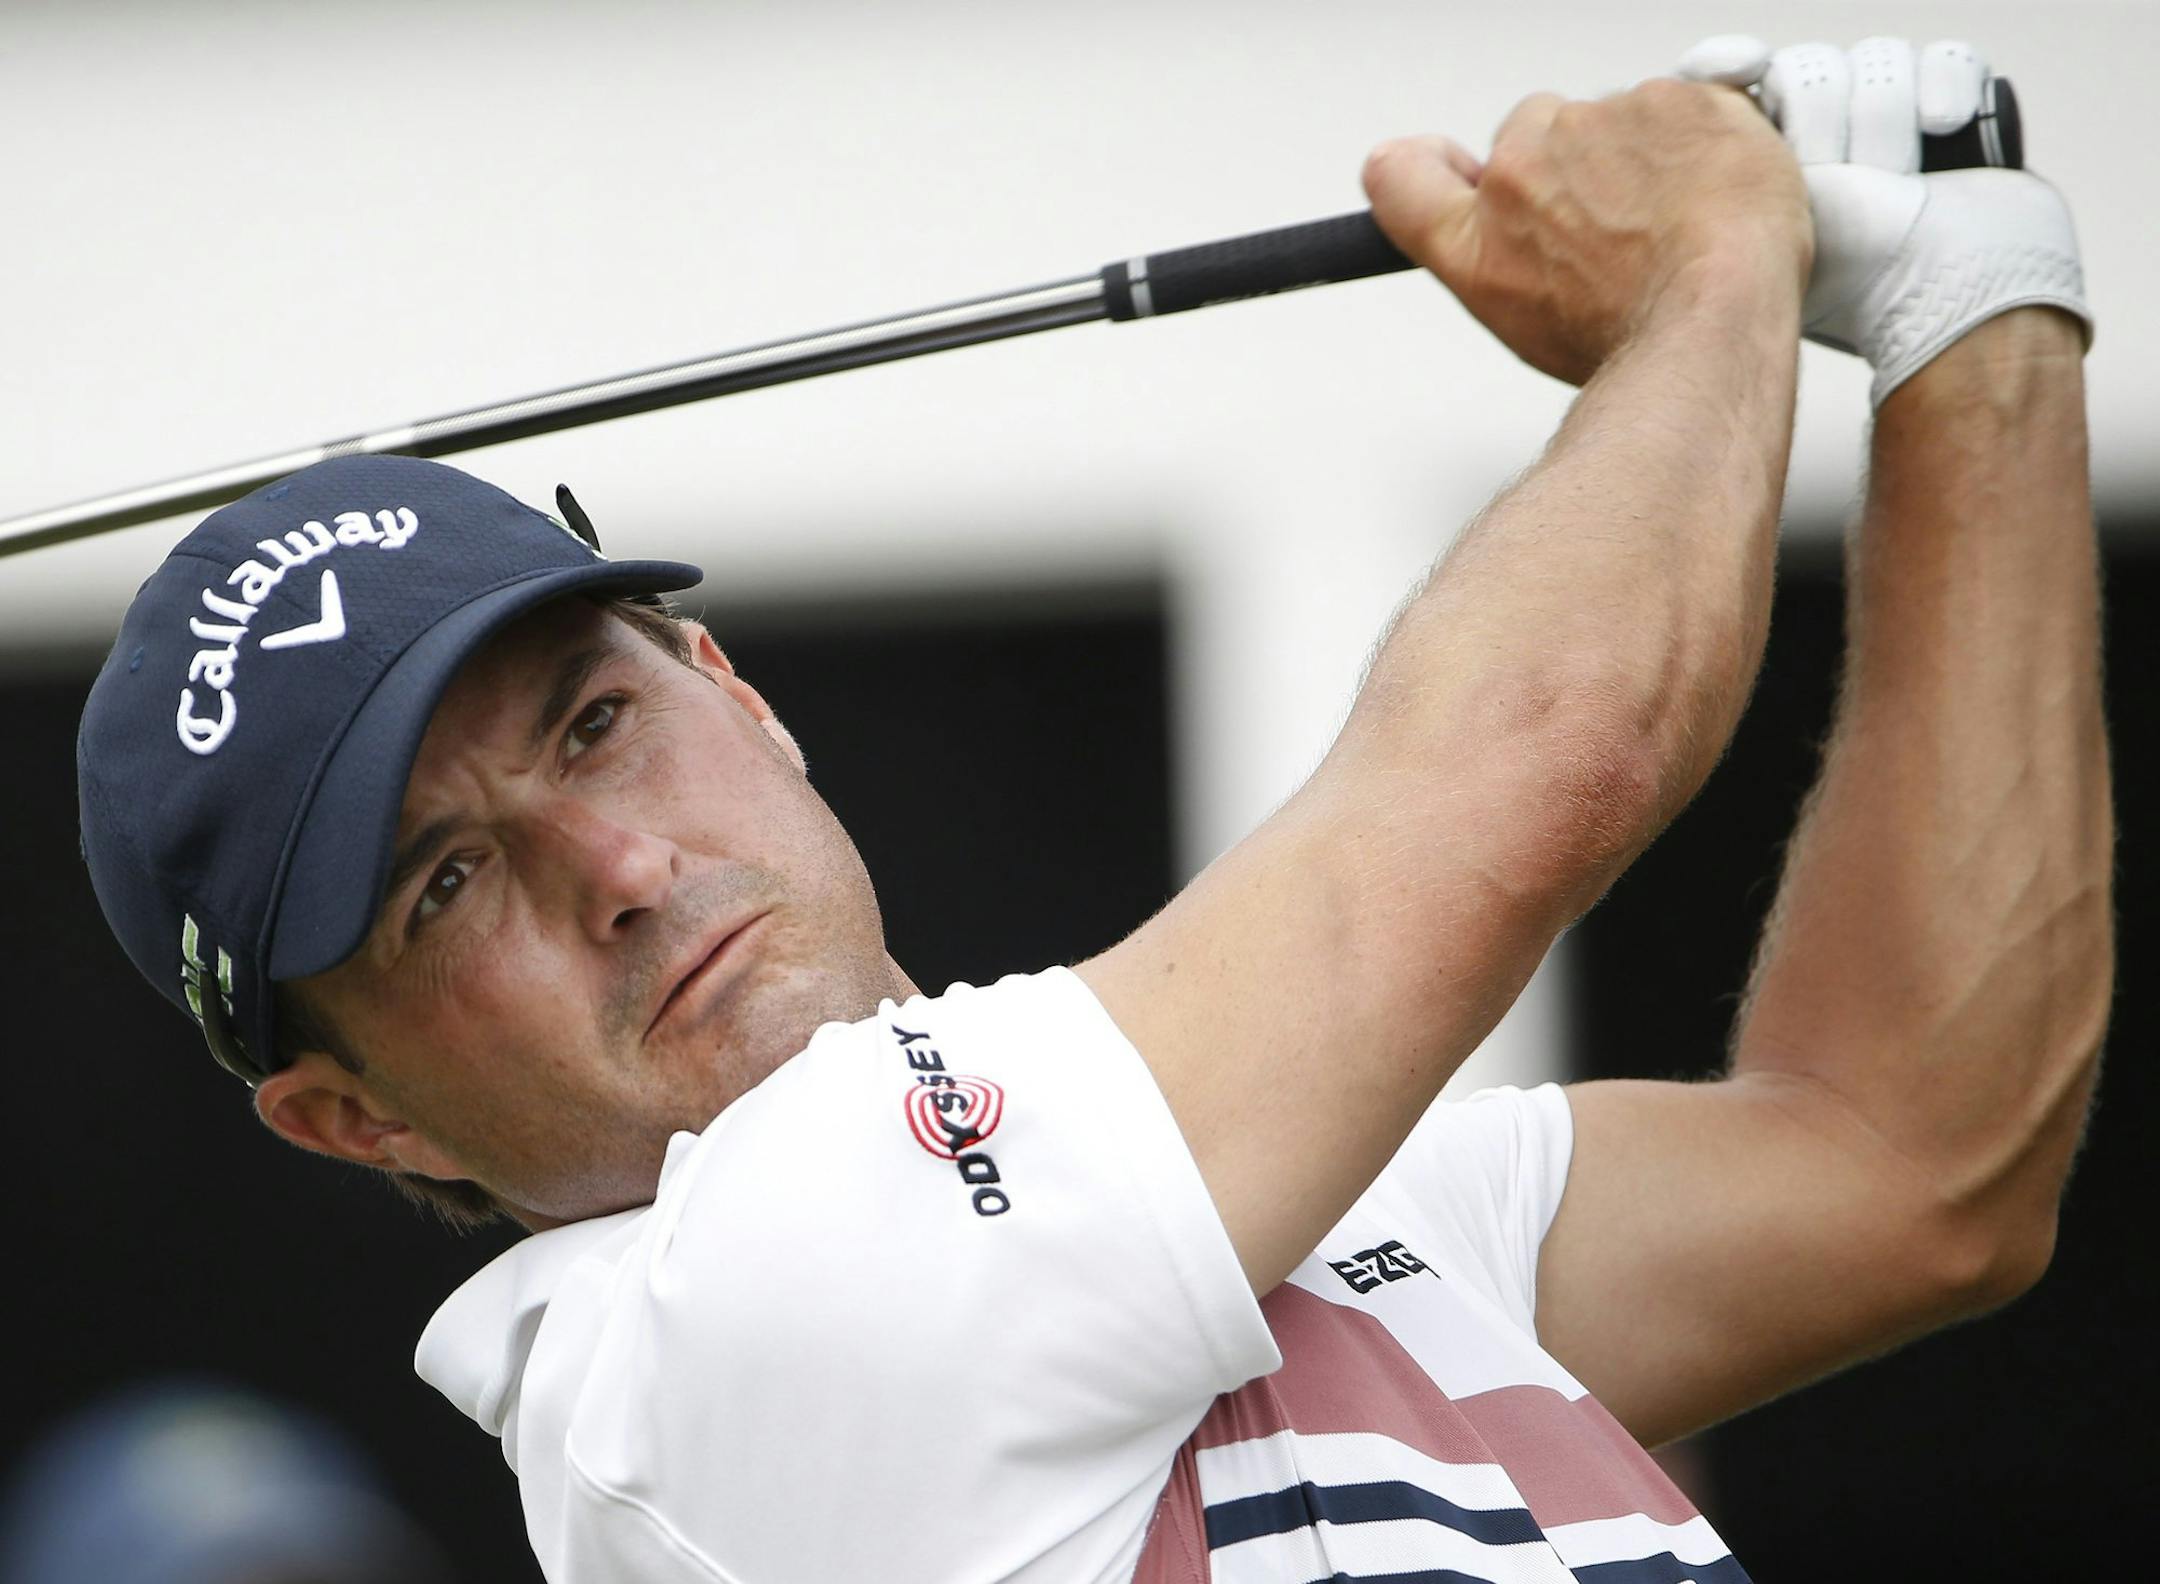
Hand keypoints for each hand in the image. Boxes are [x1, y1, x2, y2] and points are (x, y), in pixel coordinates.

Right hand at [1362, 79, 1809, 384]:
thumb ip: (1503, 265)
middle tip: (1622, 222)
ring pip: (1615, 119)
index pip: (1401, 175)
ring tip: (1680, 222)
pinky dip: (1701, 142)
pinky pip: (1683, 107)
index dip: (1430, 168)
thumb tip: (1517, 248)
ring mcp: (1595, 124)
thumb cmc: (1636, 337)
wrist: (1717, 315)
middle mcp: (1522, 167)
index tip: (1461, 174)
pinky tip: (1715, 195)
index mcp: (1478, 235)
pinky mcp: (1667, 98)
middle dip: (1574, 164)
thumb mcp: (1532, 330)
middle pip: (1532, 133)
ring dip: (1645, 156)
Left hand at [1679, 35, 2092, 404]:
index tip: (1743, 68)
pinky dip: (1945, 87)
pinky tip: (1940, 125)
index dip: (1730, 63)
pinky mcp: (1955, 106)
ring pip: (1874, 63)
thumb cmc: (1850, 285)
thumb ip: (1712, 199)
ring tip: (1894, 175)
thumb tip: (1663, 152)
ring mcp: (1891, 115)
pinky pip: (1943, 62)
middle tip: (1840, 172)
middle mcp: (1827, 128)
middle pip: (1809, 70)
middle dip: (1826, 120)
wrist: (1942, 296)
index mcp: (1771, 156)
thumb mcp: (1759, 244)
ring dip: (1885, 120)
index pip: (1739, 82)